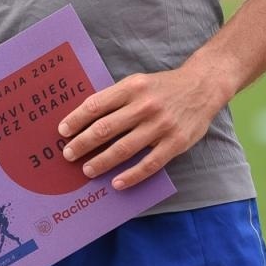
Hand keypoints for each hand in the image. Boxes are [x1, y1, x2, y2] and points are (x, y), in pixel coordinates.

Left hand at [55, 66, 227, 189]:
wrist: (202, 86)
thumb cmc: (162, 87)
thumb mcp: (137, 83)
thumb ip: (115, 98)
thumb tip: (84, 118)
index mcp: (131, 88)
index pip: (96, 105)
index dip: (76, 119)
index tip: (62, 131)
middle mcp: (144, 106)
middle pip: (105, 128)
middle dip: (83, 143)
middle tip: (68, 154)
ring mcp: (161, 126)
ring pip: (124, 148)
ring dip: (101, 161)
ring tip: (86, 170)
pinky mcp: (175, 143)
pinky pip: (149, 163)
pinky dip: (131, 175)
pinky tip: (116, 183)